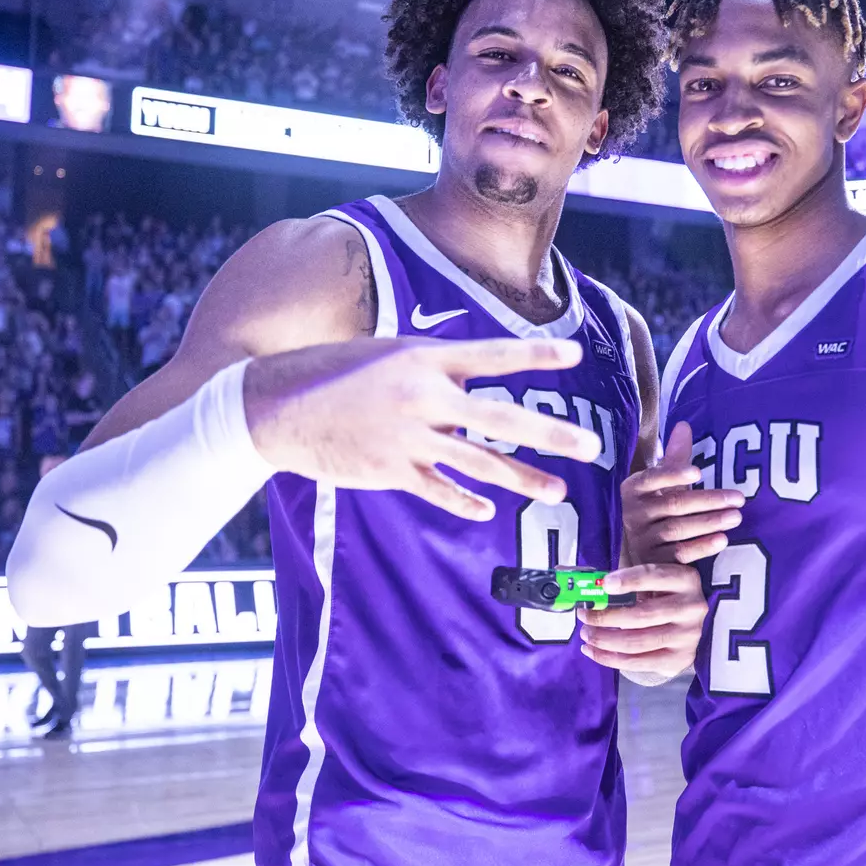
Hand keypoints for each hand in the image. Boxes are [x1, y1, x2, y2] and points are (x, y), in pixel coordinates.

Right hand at [246, 336, 601, 520]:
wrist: (274, 405)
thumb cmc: (334, 372)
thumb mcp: (386, 354)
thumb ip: (433, 370)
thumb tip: (471, 382)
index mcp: (424, 359)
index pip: (493, 355)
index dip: (535, 355)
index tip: (574, 355)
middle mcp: (423, 397)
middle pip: (501, 418)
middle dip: (550, 433)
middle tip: (590, 446)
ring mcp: (408, 438)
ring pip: (479, 464)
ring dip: (522, 480)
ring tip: (556, 492)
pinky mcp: (390, 470)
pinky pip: (439, 491)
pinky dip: (465, 502)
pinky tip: (488, 511)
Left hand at [578, 563, 707, 682]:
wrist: (688, 624)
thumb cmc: (663, 596)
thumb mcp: (655, 580)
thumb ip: (630, 581)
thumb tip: (594, 588)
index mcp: (686, 580)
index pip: (655, 576)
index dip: (629, 580)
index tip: (605, 585)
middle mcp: (691, 607)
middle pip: (642, 615)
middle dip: (606, 617)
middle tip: (584, 616)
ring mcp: (688, 636)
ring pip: (637, 642)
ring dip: (604, 640)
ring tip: (587, 634)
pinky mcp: (680, 658)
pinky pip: (639, 662)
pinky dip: (611, 658)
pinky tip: (594, 652)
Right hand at [621, 421, 742, 564]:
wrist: (639, 556)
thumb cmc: (655, 512)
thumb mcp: (661, 485)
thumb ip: (673, 458)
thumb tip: (684, 425)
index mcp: (633, 490)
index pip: (652, 478)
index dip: (673, 475)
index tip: (697, 472)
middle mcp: (633, 514)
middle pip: (673, 504)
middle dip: (708, 500)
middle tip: (739, 498)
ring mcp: (642, 540)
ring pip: (677, 529)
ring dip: (709, 522)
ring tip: (736, 517)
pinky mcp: (653, 563)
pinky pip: (679, 555)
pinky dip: (702, 547)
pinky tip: (723, 540)